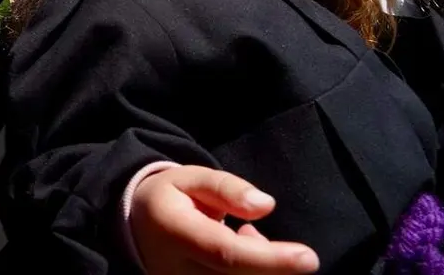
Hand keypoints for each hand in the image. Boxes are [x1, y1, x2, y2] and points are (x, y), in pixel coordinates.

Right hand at [130, 166, 319, 274]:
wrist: (135, 228)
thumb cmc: (168, 198)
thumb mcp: (190, 177)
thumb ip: (226, 188)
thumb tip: (266, 206)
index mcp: (175, 232)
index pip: (226, 254)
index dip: (270, 259)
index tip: (308, 257)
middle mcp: (177, 271)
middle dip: (274, 266)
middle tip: (265, 238)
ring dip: (262, 270)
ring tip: (243, 240)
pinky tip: (242, 255)